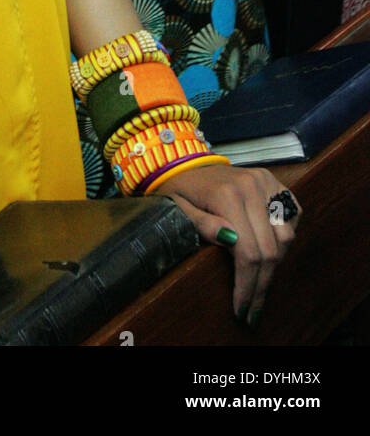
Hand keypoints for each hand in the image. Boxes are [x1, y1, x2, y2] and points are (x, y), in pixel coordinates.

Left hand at [159, 162, 299, 324]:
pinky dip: (285, 237)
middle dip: (262, 285)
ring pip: (285, 236)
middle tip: (252, 309)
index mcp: (226, 195)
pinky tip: (269, 249)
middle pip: (269, 249)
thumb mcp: (177, 208)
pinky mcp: (274, 182)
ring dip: (275, 264)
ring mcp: (265, 182)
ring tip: (258, 281)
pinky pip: (293, 215)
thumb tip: (228, 239)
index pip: (248, 251)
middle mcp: (251, 186)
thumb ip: (201, 224)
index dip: (247, 285)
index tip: (242, 309)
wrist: (186, 162)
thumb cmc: (180, 189)